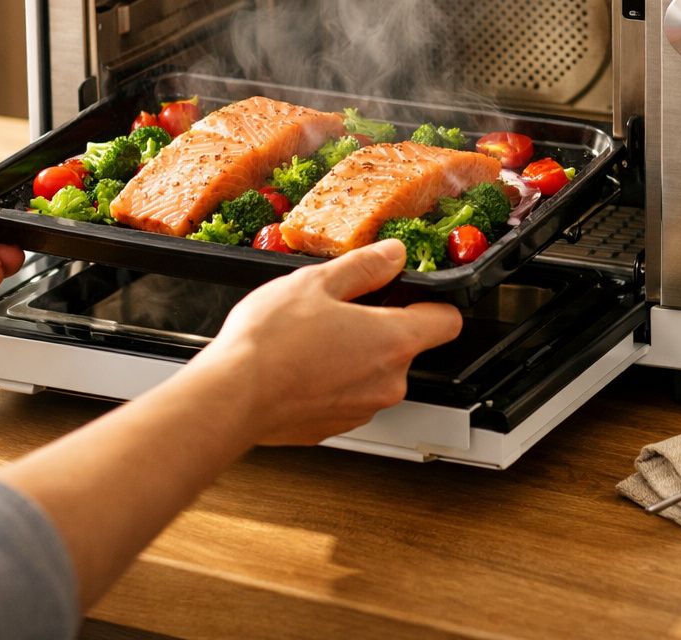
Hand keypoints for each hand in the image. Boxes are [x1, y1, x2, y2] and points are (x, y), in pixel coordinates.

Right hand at [201, 239, 462, 444]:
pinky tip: (299, 364)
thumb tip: (394, 255)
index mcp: (394, 340)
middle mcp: (388, 382)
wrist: (232, 397)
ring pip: (374, 372)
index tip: (410, 293)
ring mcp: (363, 409)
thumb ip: (365, 266)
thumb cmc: (270, 342)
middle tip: (339, 310)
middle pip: (406, 346)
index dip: (432, 302)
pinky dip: (331, 381)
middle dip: (379, 327)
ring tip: (311, 338)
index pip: (448, 321)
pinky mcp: (337, 427)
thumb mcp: (317, 282)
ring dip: (353, 355)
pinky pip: (347, 395)